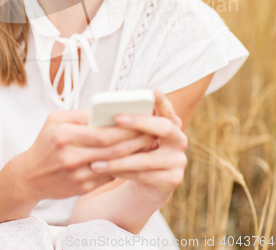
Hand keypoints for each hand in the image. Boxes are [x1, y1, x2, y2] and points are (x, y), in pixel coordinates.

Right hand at [13, 108, 155, 202]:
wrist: (29, 177)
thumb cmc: (45, 142)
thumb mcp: (55, 120)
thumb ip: (80, 114)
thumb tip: (107, 112)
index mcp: (64, 135)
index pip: (102, 132)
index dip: (125, 128)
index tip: (142, 120)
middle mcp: (71, 156)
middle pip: (112, 149)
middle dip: (136, 141)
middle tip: (153, 132)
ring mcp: (77, 175)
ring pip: (113, 164)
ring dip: (135, 155)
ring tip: (149, 145)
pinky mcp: (82, 188)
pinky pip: (108, 176)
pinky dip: (124, 167)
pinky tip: (136, 159)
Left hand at [90, 90, 187, 204]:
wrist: (146, 183)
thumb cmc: (137, 151)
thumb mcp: (135, 135)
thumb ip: (132, 122)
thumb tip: (110, 110)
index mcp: (172, 124)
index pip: (168, 109)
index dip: (162, 101)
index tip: (153, 92)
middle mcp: (179, 140)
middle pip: (164, 127)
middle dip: (140, 121)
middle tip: (117, 117)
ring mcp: (178, 161)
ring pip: (147, 158)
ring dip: (120, 158)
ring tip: (97, 159)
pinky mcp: (173, 180)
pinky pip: (144, 175)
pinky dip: (123, 172)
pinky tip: (106, 170)